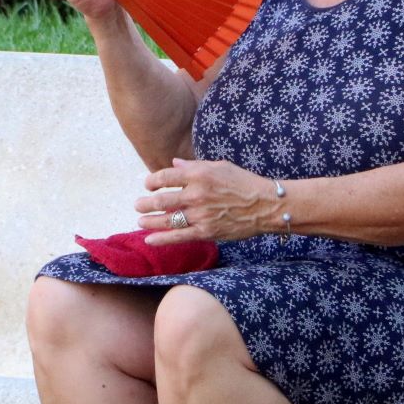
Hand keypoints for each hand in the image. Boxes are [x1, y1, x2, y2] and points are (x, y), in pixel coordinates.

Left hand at [136, 158, 274, 244]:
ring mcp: (200, 214)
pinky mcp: (206, 231)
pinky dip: (161, 238)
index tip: (148, 185)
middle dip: (146, 203)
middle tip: (138, 204)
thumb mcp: (220, 166)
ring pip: (167, 219)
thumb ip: (194, 166)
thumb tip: (174, 163)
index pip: (165, 176)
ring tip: (140, 220)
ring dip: (149, 220)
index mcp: (199, 174)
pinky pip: (179, 236)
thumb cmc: (244, 182)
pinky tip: (149, 239)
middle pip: (162, 199)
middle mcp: (197, 194)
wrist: (266, 205)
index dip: (152, 181)